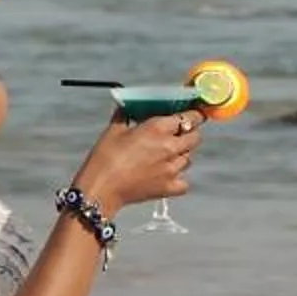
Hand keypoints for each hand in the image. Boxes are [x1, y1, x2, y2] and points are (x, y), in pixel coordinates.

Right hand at [70, 110, 200, 214]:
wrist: (101, 189)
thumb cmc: (105, 158)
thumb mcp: (114, 130)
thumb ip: (127, 115)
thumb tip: (130, 107)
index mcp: (158, 128)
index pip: (190, 117)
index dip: (194, 115)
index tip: (195, 114)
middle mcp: (170, 147)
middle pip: (195, 138)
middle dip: (189, 134)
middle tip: (178, 135)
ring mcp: (172, 168)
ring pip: (189, 158)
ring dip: (181, 155)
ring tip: (164, 157)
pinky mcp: (169, 187)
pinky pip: (184, 182)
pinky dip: (178, 179)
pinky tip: (165, 175)